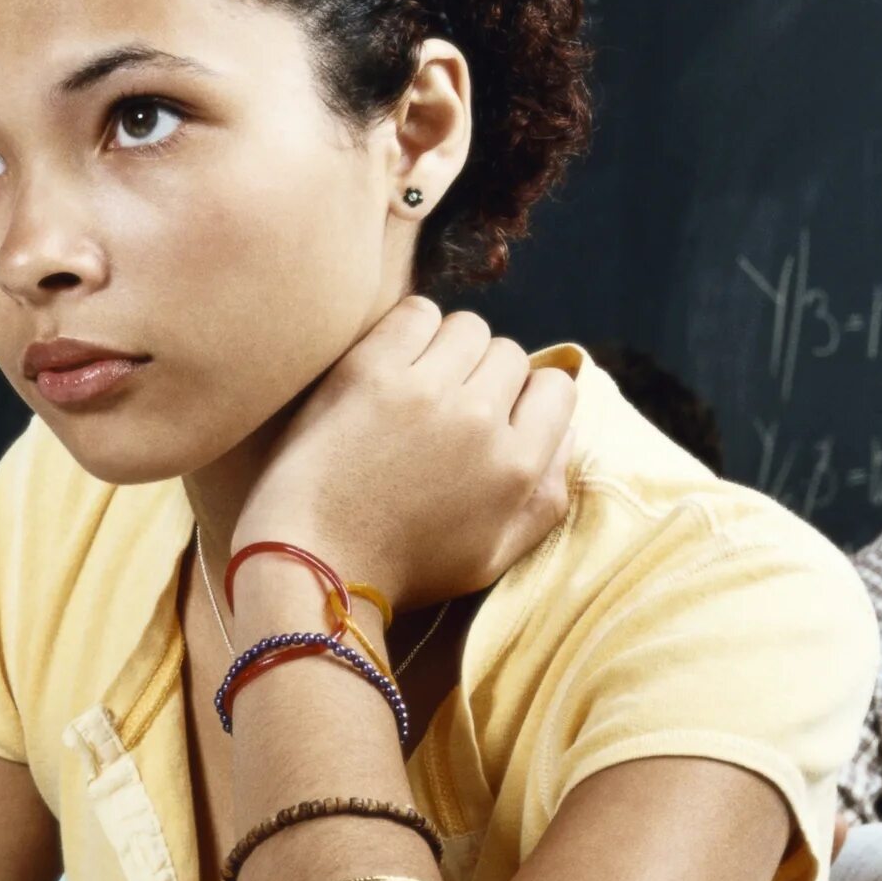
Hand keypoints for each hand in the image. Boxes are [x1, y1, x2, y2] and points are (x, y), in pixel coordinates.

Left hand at [234, 296, 577, 615]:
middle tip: (449, 408)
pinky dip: (411, 329)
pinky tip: (392, 362)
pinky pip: (417, 312)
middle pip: (510, 354)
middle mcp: (482, 419)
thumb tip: (566, 434)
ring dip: (449, 349)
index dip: (529, 398)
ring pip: (468, 327)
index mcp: (518, 467)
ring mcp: (426, 388)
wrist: (315, 564)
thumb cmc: (405, 568)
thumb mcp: (498, 556)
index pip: (556, 387)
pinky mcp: (371, 368)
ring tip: (419, 384)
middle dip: (486, 376)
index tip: (497, 416)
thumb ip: (547, 497)